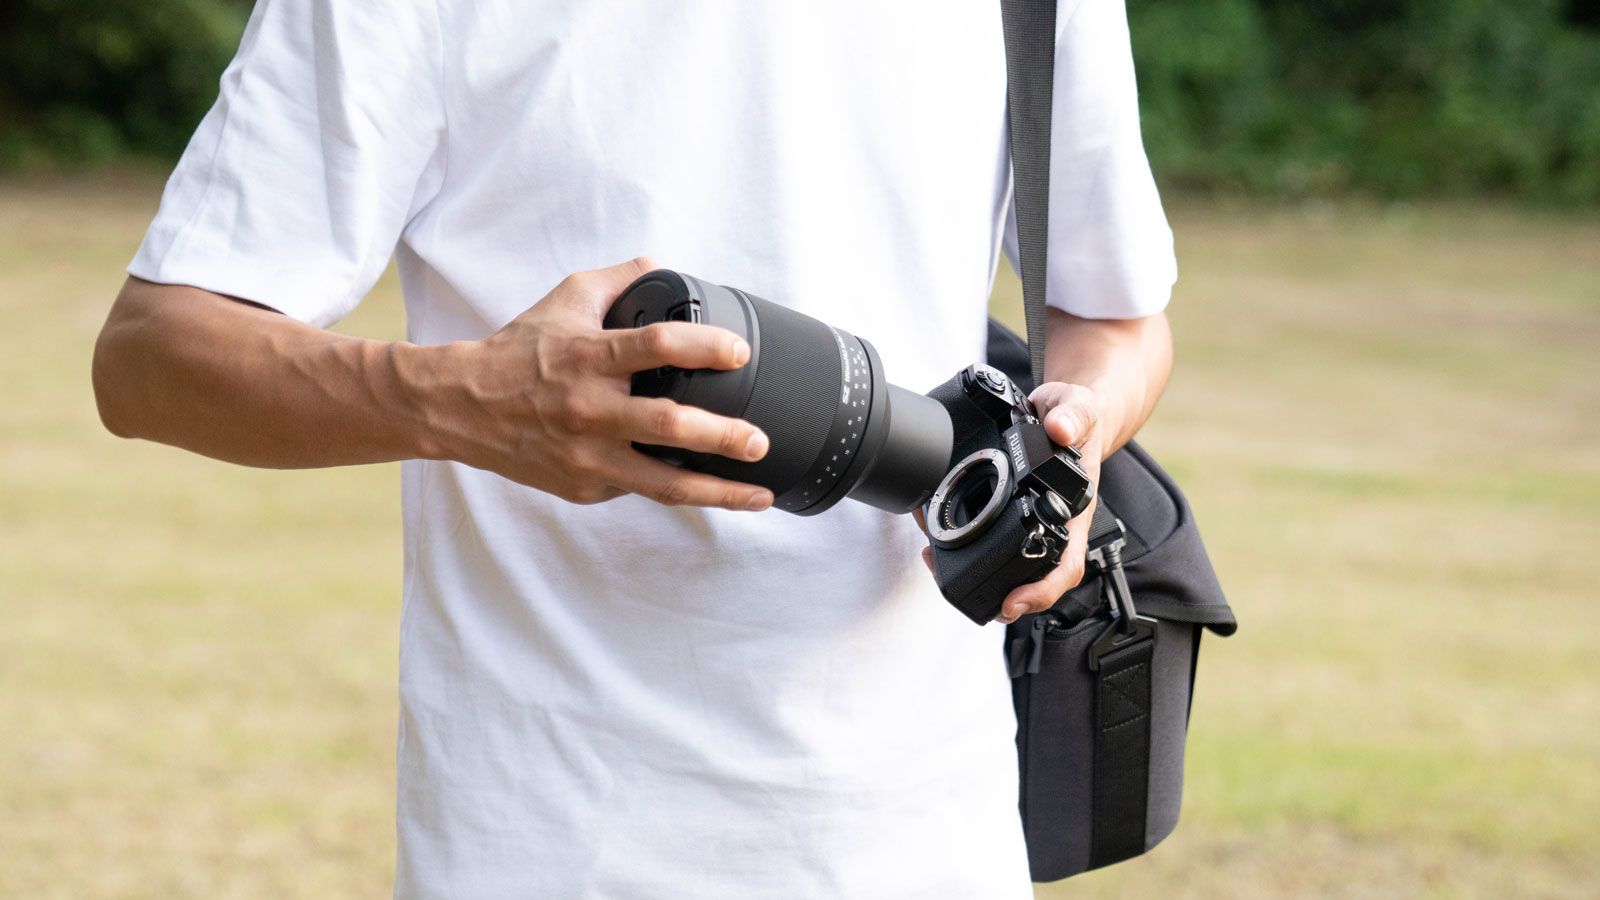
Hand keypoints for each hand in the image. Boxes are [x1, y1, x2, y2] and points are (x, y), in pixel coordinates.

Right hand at [423, 258, 774, 509]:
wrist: (461, 408)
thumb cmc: (518, 352)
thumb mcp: (565, 300)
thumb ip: (617, 280)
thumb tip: (661, 265)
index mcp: (590, 356)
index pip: (655, 345)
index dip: (703, 346)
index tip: (739, 351)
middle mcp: (590, 409)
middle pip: (668, 425)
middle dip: (724, 435)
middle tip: (759, 439)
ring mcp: (587, 456)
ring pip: (662, 483)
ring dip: (717, 491)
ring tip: (758, 493)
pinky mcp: (584, 487)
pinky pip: (639, 490)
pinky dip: (677, 490)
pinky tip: (711, 491)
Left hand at [912, 381, 1107, 624]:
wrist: (1066, 413)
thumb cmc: (1077, 419)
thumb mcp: (1079, 409)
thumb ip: (1075, 416)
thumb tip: (1061, 430)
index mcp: (1074, 513)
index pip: (1065, 565)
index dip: (1042, 591)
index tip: (1014, 603)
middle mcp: (1051, 526)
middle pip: (1030, 579)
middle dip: (996, 595)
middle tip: (958, 589)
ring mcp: (1027, 524)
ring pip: (1004, 567)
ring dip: (972, 574)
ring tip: (935, 560)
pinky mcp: (1005, 514)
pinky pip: (985, 541)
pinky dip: (959, 546)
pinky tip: (933, 540)